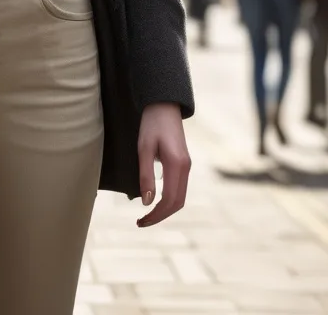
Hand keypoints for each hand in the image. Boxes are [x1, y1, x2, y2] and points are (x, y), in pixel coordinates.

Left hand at [137, 103, 190, 227]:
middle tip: (142, 222)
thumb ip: (145, 175)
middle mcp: (185, 168)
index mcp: (177, 165)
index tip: (141, 221)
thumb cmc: (151, 124)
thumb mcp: (143, 148)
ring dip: (166, 209)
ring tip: (147, 215)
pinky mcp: (184, 163)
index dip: (156, 215)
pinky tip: (156, 200)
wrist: (164, 105)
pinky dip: (169, 199)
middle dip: (161, 216)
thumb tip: (146, 202)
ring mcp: (186, 165)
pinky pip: (179, 188)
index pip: (169, 200)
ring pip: (180, 197)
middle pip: (177, 203)